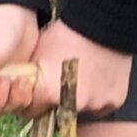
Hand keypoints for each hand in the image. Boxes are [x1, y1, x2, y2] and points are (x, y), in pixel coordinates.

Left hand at [12, 19, 131, 118]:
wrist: (102, 23)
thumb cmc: (68, 33)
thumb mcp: (38, 53)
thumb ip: (30, 78)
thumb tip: (23, 89)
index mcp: (48, 93)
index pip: (31, 112)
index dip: (33, 102)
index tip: (37, 95)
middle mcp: (72, 104)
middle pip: (57, 113)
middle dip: (57, 101)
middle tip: (63, 81)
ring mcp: (95, 104)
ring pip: (81, 109)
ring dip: (79, 99)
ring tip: (83, 76)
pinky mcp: (113, 101)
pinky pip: (102, 105)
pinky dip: (99, 96)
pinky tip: (97, 78)